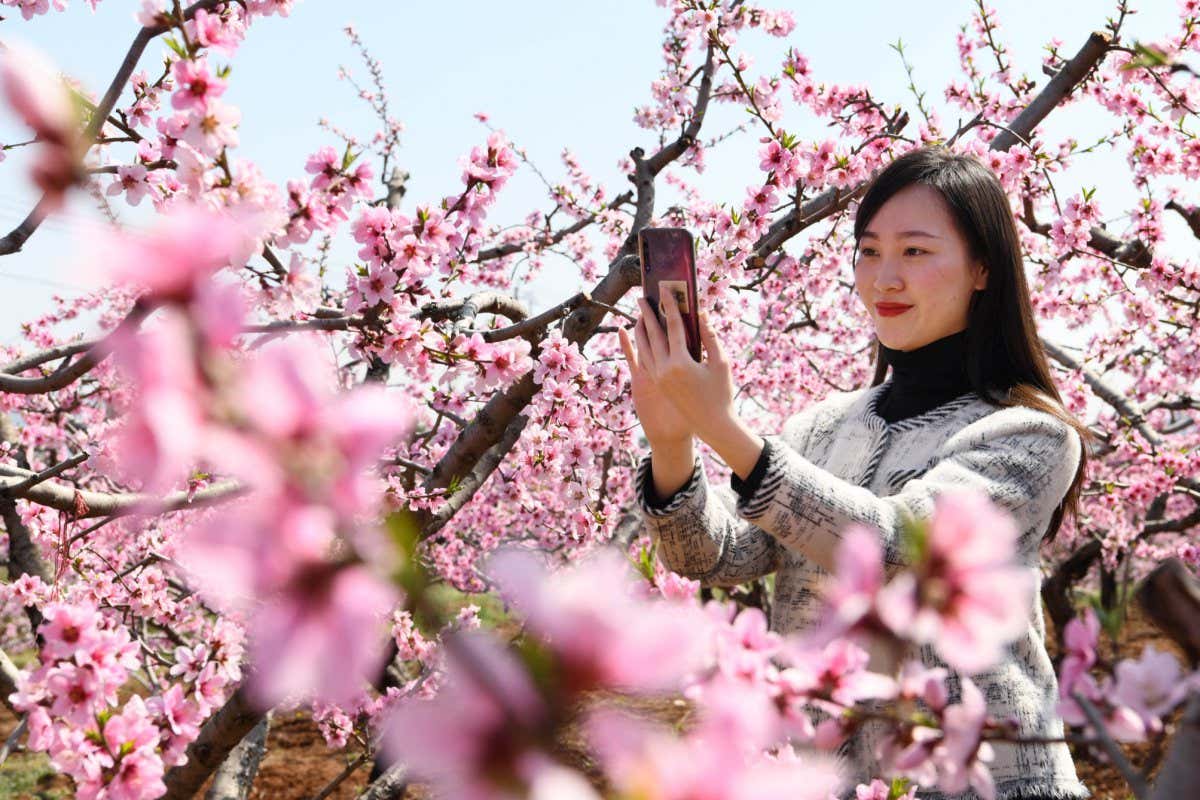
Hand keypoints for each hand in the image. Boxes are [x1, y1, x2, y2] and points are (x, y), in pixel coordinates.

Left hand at [617, 295, 736, 446]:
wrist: (713, 424)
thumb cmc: (721, 393)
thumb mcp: (720, 363)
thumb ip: (710, 337)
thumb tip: (700, 314)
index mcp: (680, 363)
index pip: (672, 327)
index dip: (668, 306)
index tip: (664, 290)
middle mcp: (664, 370)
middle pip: (653, 335)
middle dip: (647, 314)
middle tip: (642, 297)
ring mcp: (657, 378)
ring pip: (644, 348)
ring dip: (640, 329)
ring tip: (638, 314)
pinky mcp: (656, 384)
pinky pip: (642, 361)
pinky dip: (634, 347)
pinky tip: (629, 335)